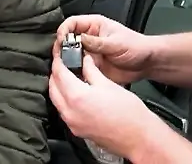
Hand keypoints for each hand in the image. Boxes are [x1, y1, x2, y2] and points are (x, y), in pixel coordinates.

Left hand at [49, 53, 166, 161]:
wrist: (138, 137)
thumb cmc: (128, 113)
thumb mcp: (108, 84)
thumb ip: (91, 70)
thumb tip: (85, 61)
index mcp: (76, 97)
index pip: (58, 73)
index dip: (58, 61)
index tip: (59, 54)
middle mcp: (70, 112)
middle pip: (53, 87)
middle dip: (56, 74)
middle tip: (63, 63)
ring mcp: (73, 123)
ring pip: (56, 101)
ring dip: (59, 87)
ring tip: (69, 77)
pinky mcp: (78, 130)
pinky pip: (64, 112)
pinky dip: (65, 100)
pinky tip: (75, 94)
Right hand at [53, 14, 153, 84]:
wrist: (146, 63)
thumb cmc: (136, 46)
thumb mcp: (116, 43)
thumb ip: (97, 42)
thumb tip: (80, 39)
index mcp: (94, 25)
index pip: (72, 23)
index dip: (64, 30)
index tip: (61, 40)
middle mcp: (89, 39)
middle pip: (67, 40)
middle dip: (62, 47)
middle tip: (61, 56)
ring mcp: (90, 53)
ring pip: (70, 55)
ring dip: (67, 61)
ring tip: (67, 66)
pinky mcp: (91, 67)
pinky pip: (78, 69)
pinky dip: (74, 72)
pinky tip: (75, 75)